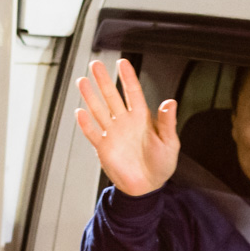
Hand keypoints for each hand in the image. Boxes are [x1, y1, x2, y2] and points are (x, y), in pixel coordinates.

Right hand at [75, 59, 178, 195]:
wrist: (147, 187)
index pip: (133, 92)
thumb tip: (170, 102)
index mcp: (142, 118)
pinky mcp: (104, 148)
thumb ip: (168, 122)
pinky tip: (80, 112)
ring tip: (82, 81)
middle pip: (112, 97)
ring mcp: (113, 133)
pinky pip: (93, 133)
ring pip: (99, 111)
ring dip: (90, 97)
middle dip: (104, 80)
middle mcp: (125, 122)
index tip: (122, 63)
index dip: (127, 77)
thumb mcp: (169, 143)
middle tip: (96, 64)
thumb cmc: (161, 165)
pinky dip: (86, 124)